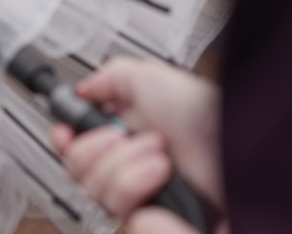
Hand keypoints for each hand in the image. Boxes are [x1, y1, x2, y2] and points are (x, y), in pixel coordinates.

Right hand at [50, 57, 223, 232]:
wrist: (227, 142)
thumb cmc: (200, 110)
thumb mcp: (149, 77)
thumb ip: (109, 77)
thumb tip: (81, 89)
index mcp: (123, 133)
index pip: (78, 145)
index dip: (66, 140)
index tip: (64, 133)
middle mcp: (127, 163)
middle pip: (78, 168)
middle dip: (101, 148)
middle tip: (131, 135)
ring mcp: (138, 191)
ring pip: (95, 189)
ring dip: (125, 165)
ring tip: (158, 155)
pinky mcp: (149, 215)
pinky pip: (119, 210)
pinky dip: (135, 186)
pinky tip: (158, 176)